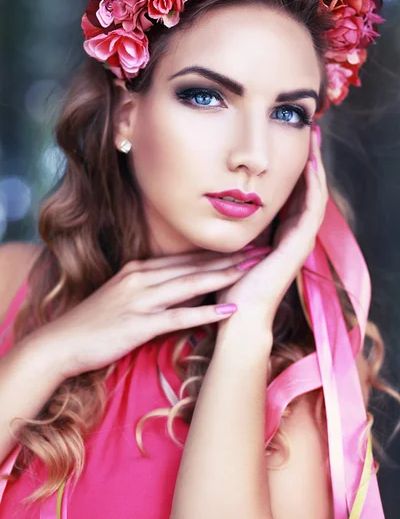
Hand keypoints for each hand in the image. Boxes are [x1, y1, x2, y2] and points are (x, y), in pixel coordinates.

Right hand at [32, 247, 264, 379]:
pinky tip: (230, 310)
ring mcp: (140, 300)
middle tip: (262, 250)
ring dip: (223, 276)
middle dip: (229, 258)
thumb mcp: (125, 296)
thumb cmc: (94, 322)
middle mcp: (142, 278)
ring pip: (190, 284)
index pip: (186, 258)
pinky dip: (206, 313)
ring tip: (253, 270)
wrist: (61, 342)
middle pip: (193, 266)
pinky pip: (178, 317)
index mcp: (139, 269)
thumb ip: (155, 288)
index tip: (245, 246)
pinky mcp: (138, 324)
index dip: (217, 253)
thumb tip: (189, 289)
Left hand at [215, 128, 328, 343]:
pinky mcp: (300, 245)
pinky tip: (311, 165)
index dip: (294, 169)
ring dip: (316, 166)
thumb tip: (216, 202)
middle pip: (307, 190)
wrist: (239, 313)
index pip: (293, 194)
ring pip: (315, 195)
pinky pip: (312, 209)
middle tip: (309, 132)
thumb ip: (233, 226)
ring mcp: (300, 241)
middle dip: (309, 160)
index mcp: (280, 235)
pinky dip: (313, 186)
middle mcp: (294, 235)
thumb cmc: (230, 284)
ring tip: (314, 139)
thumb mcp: (232, 244)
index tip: (290, 143)